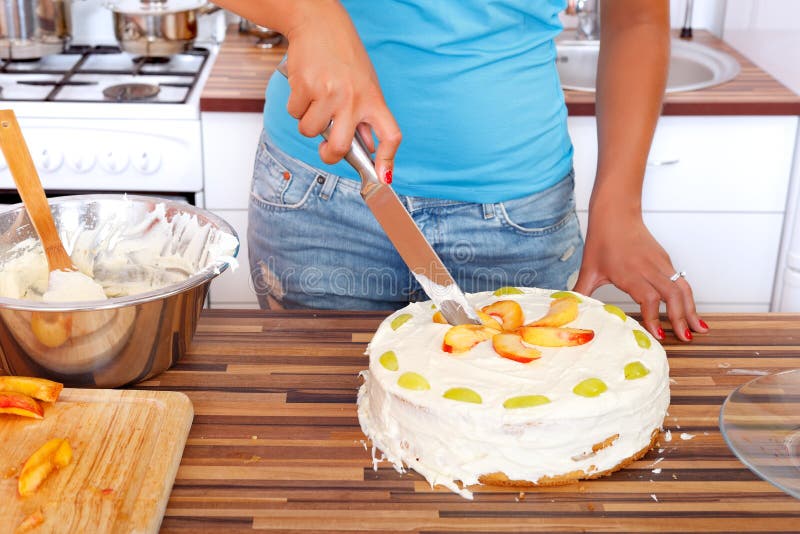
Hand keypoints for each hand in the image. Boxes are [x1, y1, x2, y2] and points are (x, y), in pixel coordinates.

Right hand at [282, 0, 401, 182]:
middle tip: (327, 150)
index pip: (390, 135)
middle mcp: (353, 98)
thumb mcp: (365, 84)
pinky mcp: (305, 87)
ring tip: (316, 99)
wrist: (318, 23)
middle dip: (329, 155)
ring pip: (310, 131)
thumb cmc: (343, 56)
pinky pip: (295, 113)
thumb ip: (366, 116)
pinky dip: (296, 105)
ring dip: (308, 122)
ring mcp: (328, 93)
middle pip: (339, 148)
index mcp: (373, 99)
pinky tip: (305, 87)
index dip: (388, 160)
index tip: (383, 176)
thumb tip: (366, 148)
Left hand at [573, 209, 708, 341]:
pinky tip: (690, 312)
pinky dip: (688, 297)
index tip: (659, 336)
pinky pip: (682, 280)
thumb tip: (570, 309)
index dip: (654, 318)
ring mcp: (660, 263)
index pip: (648, 298)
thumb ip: (581, 292)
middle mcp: (649, 267)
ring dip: (691, 308)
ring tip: (699, 328)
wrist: (616, 213)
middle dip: (681, 318)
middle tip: (685, 338)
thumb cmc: (602, 240)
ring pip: (682, 287)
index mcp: (629, 272)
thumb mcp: (589, 269)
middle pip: (672, 294)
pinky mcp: (665, 260)